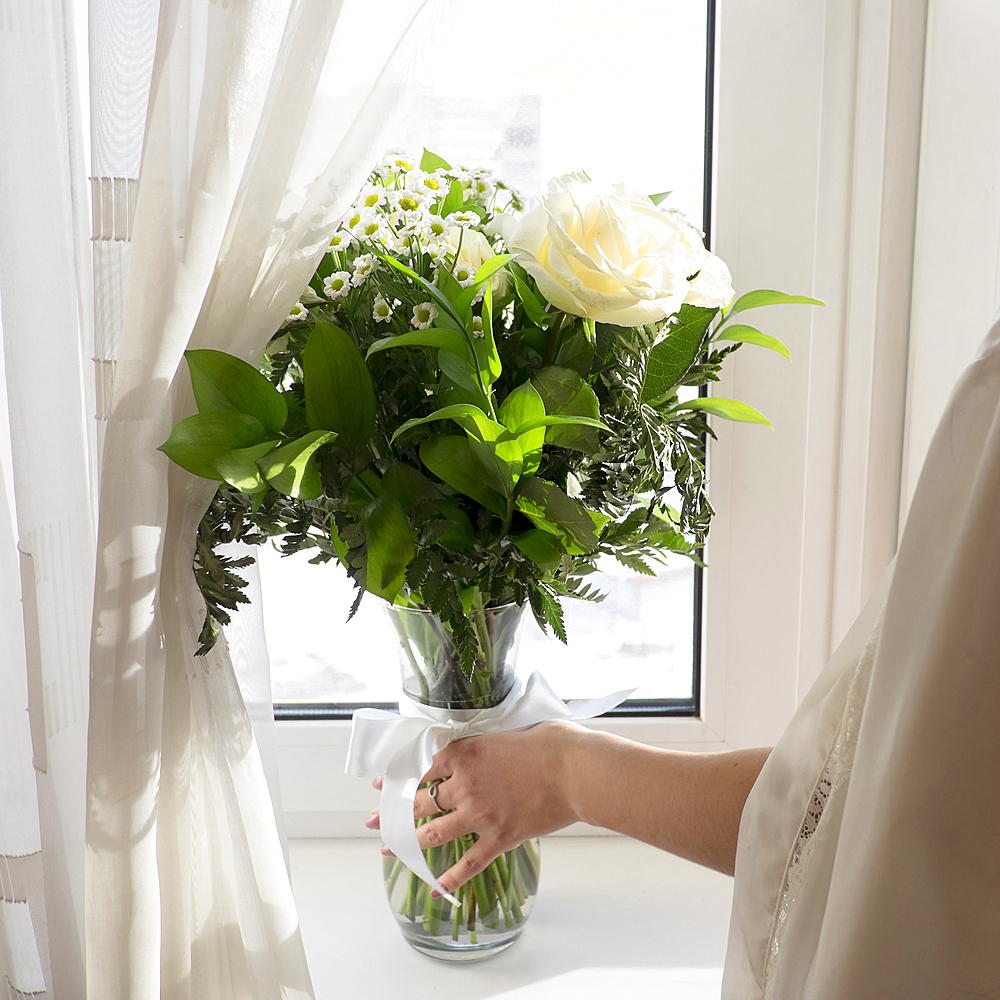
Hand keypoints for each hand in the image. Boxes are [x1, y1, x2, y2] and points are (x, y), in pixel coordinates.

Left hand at [365, 719, 583, 894]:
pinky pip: (468, 864)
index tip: (381, 785)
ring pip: (434, 833)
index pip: (421, 767)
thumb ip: (487, 744)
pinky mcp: (499, 838)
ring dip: (409, 843)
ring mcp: (479, 814)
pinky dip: (450, 880)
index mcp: (465, 753)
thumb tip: (483, 749)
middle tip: (372, 820)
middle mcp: (464, 785)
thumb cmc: (549, 743)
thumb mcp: (508, 732)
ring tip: (390, 850)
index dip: (398, 777)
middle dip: (390, 813)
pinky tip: (436, 890)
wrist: (574, 769)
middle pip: (419, 802)